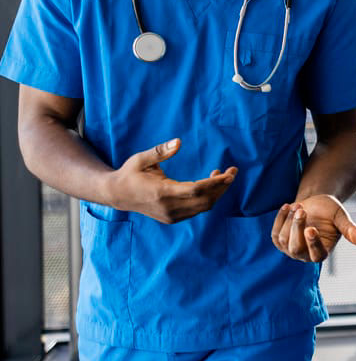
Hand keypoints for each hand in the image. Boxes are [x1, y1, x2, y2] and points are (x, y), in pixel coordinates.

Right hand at [105, 138, 236, 223]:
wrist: (117, 195)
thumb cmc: (130, 173)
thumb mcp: (141, 159)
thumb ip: (160, 151)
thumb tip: (179, 142)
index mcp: (161, 192)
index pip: (196, 190)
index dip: (215, 183)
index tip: (229, 174)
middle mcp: (168, 207)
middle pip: (205, 201)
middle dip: (222, 187)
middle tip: (233, 171)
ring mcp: (171, 216)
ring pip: (203, 207)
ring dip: (217, 192)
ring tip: (222, 175)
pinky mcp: (172, 218)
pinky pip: (196, 210)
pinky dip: (208, 198)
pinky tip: (210, 184)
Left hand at [272, 194, 355, 262]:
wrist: (315, 203)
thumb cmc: (330, 211)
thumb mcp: (341, 218)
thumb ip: (350, 229)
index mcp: (322, 252)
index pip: (316, 254)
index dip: (312, 243)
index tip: (311, 229)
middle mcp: (305, 255)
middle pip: (296, 247)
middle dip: (297, 227)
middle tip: (302, 209)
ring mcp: (290, 250)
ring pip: (284, 239)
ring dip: (289, 219)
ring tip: (300, 205)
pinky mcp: (279, 241)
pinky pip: (275, 232)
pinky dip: (280, 218)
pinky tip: (288, 206)